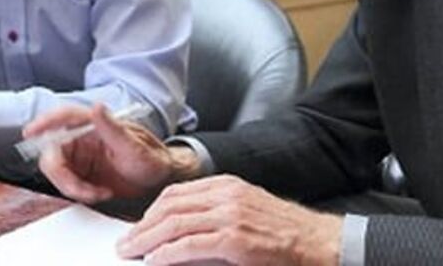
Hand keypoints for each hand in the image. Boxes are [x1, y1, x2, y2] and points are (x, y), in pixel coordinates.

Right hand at [23, 103, 200, 202]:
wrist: (160, 180)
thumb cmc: (152, 158)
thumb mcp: (134, 145)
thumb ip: (112, 128)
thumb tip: (96, 107)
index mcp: (95, 124)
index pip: (64, 116)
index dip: (44, 122)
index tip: (30, 132)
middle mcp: (84, 138)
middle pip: (53, 151)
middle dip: (61, 174)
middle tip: (80, 189)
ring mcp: (81, 157)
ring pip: (58, 171)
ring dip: (73, 187)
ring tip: (99, 192)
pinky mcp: (82, 174)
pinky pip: (68, 185)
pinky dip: (80, 194)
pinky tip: (101, 193)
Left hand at [117, 174, 342, 265]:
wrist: (317, 241)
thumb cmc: (283, 232)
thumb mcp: (247, 210)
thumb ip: (216, 215)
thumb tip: (180, 232)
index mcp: (228, 185)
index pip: (177, 193)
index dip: (151, 211)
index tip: (138, 226)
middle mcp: (226, 195)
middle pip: (170, 206)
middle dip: (142, 226)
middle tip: (125, 243)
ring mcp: (230, 216)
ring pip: (175, 224)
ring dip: (146, 240)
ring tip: (130, 253)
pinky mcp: (235, 241)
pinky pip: (189, 246)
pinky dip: (166, 254)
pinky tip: (153, 261)